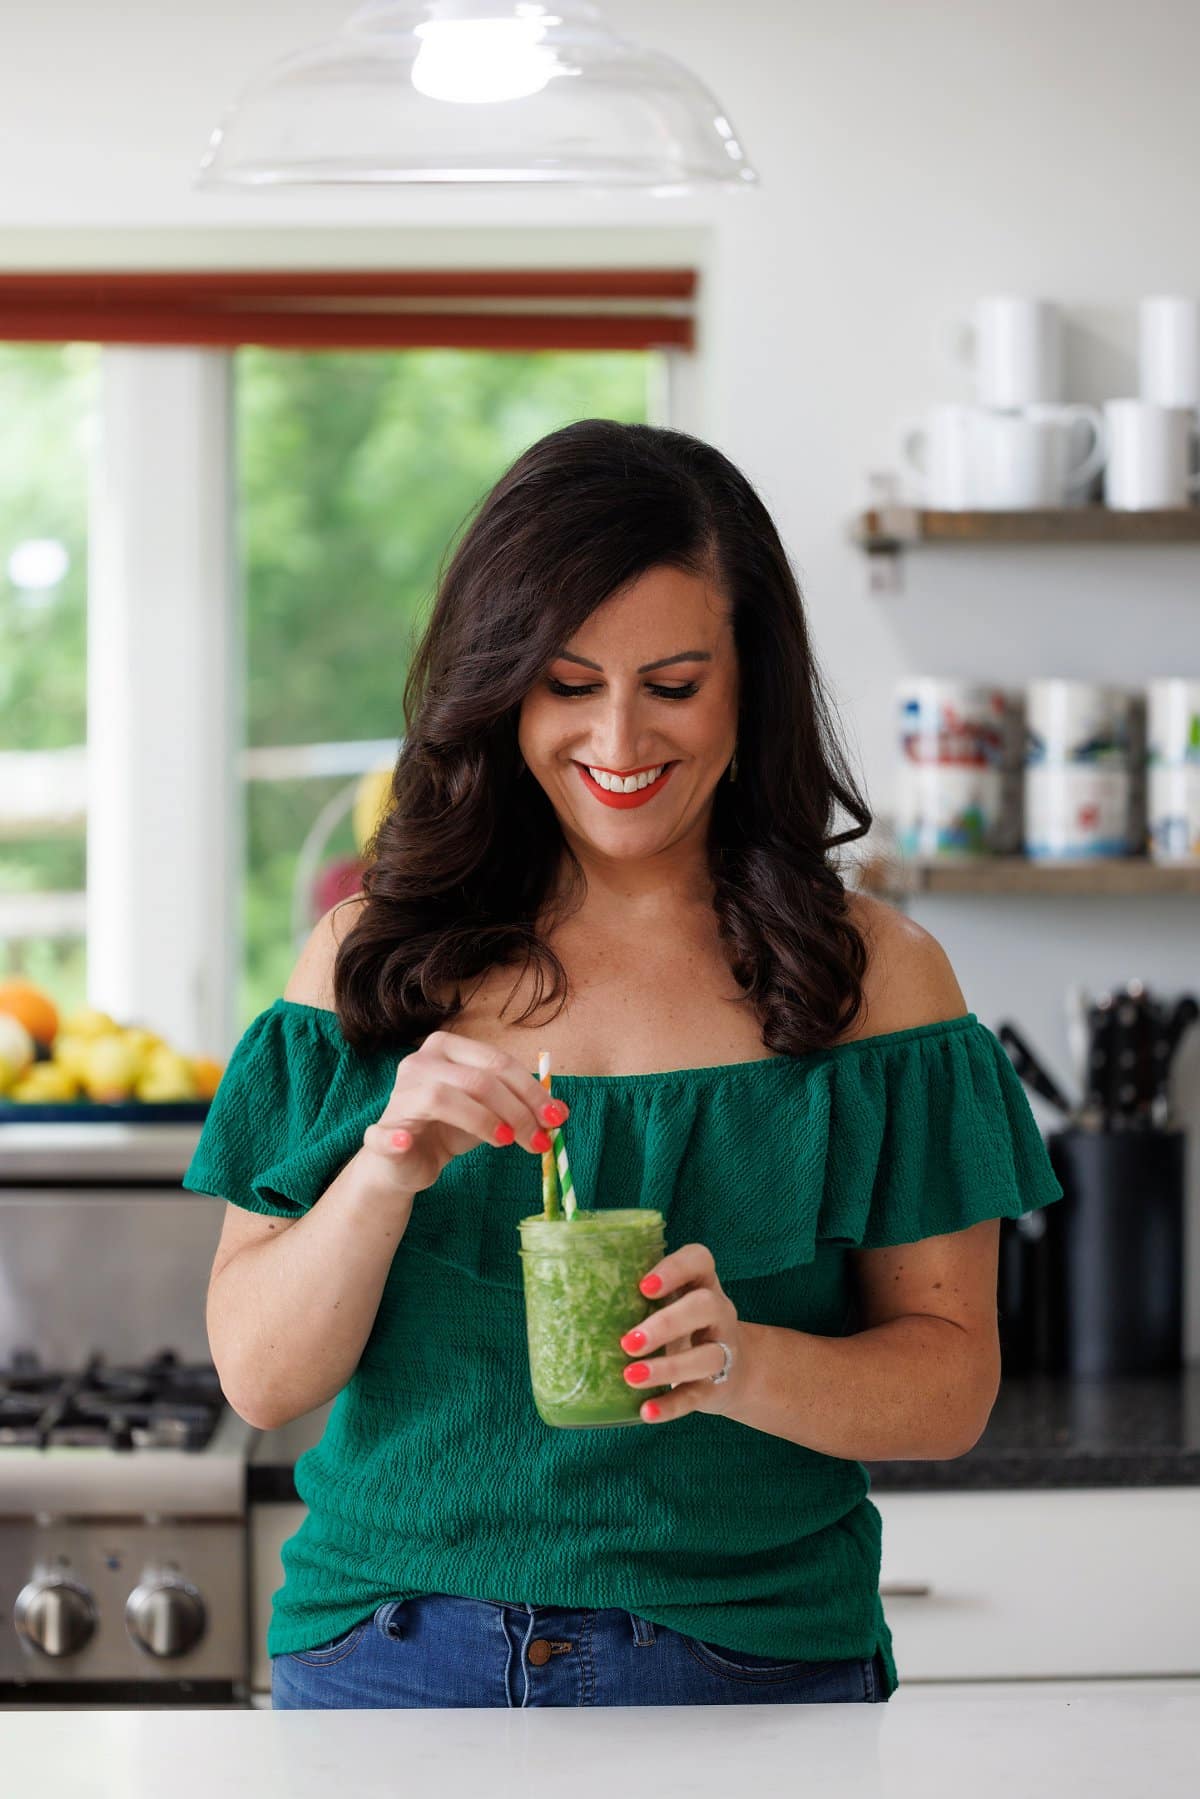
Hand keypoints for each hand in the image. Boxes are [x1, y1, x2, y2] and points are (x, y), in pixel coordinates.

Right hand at [360, 1030, 567, 1195]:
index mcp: (447, 1048)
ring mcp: (398, 1095)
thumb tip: (560, 1113)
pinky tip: (407, 1143)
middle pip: (478, 1079)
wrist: (404, 1164)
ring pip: (444, 1097)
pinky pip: (385, 1133)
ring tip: (507, 1142)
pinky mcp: (379, 1132)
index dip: (531, 1090)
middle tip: (540, 1140)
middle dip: (517, 1110)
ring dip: (483, 1122)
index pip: (497, 1062)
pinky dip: (396, 1138)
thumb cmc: (449, 1129)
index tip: (556, 1118)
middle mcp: (420, 1062)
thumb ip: (520, 1108)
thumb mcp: (491, 1114)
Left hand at [618, 1241, 746, 1422]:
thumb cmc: (681, 1327)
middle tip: (628, 1342)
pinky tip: (645, 1412)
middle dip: (666, 1323)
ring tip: (631, 1376)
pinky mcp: (717, 1386)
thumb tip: (560, 1302)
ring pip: (707, 1355)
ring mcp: (723, 1349)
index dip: (675, 1269)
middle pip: (705, 1306)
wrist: (734, 1372)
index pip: (700, 1260)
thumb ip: (632, 1298)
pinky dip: (670, 1405)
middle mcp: (718, 1311)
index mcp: (701, 1282)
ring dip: (667, 1367)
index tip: (643, 1287)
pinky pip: (697, 1396)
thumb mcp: (668, 1304)